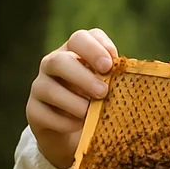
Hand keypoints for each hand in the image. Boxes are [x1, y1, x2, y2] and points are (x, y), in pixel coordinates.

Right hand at [26, 28, 117, 168]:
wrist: (74, 130)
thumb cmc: (98, 100)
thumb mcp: (110, 86)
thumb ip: (118, 78)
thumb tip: (136, 78)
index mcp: (75, 52)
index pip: (80, 38)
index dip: (95, 48)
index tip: (110, 65)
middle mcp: (54, 64)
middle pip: (59, 60)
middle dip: (83, 76)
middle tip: (103, 91)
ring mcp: (40, 86)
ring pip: (47, 87)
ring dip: (73, 101)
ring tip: (91, 112)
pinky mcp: (34, 110)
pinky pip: (43, 113)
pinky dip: (63, 121)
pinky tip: (80, 125)